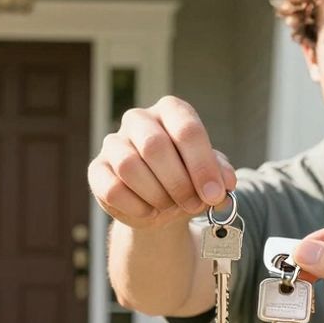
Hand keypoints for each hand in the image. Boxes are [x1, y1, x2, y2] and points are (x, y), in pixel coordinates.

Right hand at [88, 96, 236, 229]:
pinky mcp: (97, 169)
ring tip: (169, 206)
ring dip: (156, 194)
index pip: (186, 129)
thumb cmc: (186, 181)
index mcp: (170, 111)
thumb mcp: (209, 177)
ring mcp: (114, 142)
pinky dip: (135, 207)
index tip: (214, 194)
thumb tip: (226, 184)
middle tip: (192, 204)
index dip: (202, 165)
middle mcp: (139, 120)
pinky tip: (148, 211)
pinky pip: (112, 188)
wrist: (158, 205)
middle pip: (154, 146)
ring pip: (129, 166)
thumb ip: (220, 176)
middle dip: (178, 182)